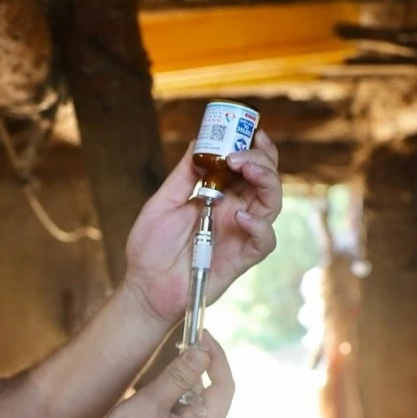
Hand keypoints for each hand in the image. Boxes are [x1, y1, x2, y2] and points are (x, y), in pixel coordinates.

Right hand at [84, 332, 234, 417]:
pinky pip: (184, 412)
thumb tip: (202, 352)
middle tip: (184, 342)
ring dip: (183, 380)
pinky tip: (157, 389)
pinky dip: (175, 395)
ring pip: (196, 401)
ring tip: (165, 365)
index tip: (204, 334)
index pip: (224, 386)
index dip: (217, 357)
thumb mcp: (152, 403)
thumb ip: (179, 376)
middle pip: (213, 392)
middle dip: (199, 366)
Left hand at [124, 130, 281, 324]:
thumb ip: (184, 175)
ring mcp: (240, 233)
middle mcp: (235, 211)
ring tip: (245, 168)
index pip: (247, 166)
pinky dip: (259, 225)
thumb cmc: (151, 248)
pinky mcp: (241, 257)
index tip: (251, 130)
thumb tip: (199, 142)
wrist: (144, 287)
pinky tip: (240, 216)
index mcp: (219, 195)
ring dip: (265, 180)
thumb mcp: (163, 202)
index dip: (254, 147)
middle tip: (240, 153)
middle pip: (265, 179)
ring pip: (272, 203)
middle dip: (261, 159)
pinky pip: (265, 240)